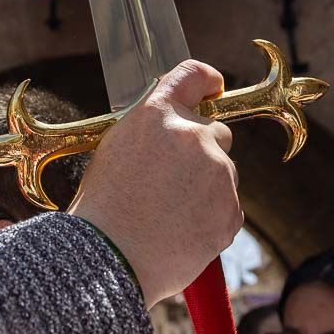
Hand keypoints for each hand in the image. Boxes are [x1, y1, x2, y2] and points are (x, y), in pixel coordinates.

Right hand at [69, 60, 241, 307]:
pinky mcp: (231, 210)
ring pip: (222, 174)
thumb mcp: (115, 149)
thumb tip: (171, 131)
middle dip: (201, 152)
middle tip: (172, 182)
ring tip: (168, 216)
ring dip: (204, 188)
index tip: (213, 86)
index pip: (192, 75)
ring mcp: (218, 173)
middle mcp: (194, 135)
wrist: (108, 258)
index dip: (206, 80)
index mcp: (158, 114)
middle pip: (216, 133)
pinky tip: (180, 232)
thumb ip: (150, 131)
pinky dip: (211, 218)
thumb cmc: (102, 207)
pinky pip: (228, 207)